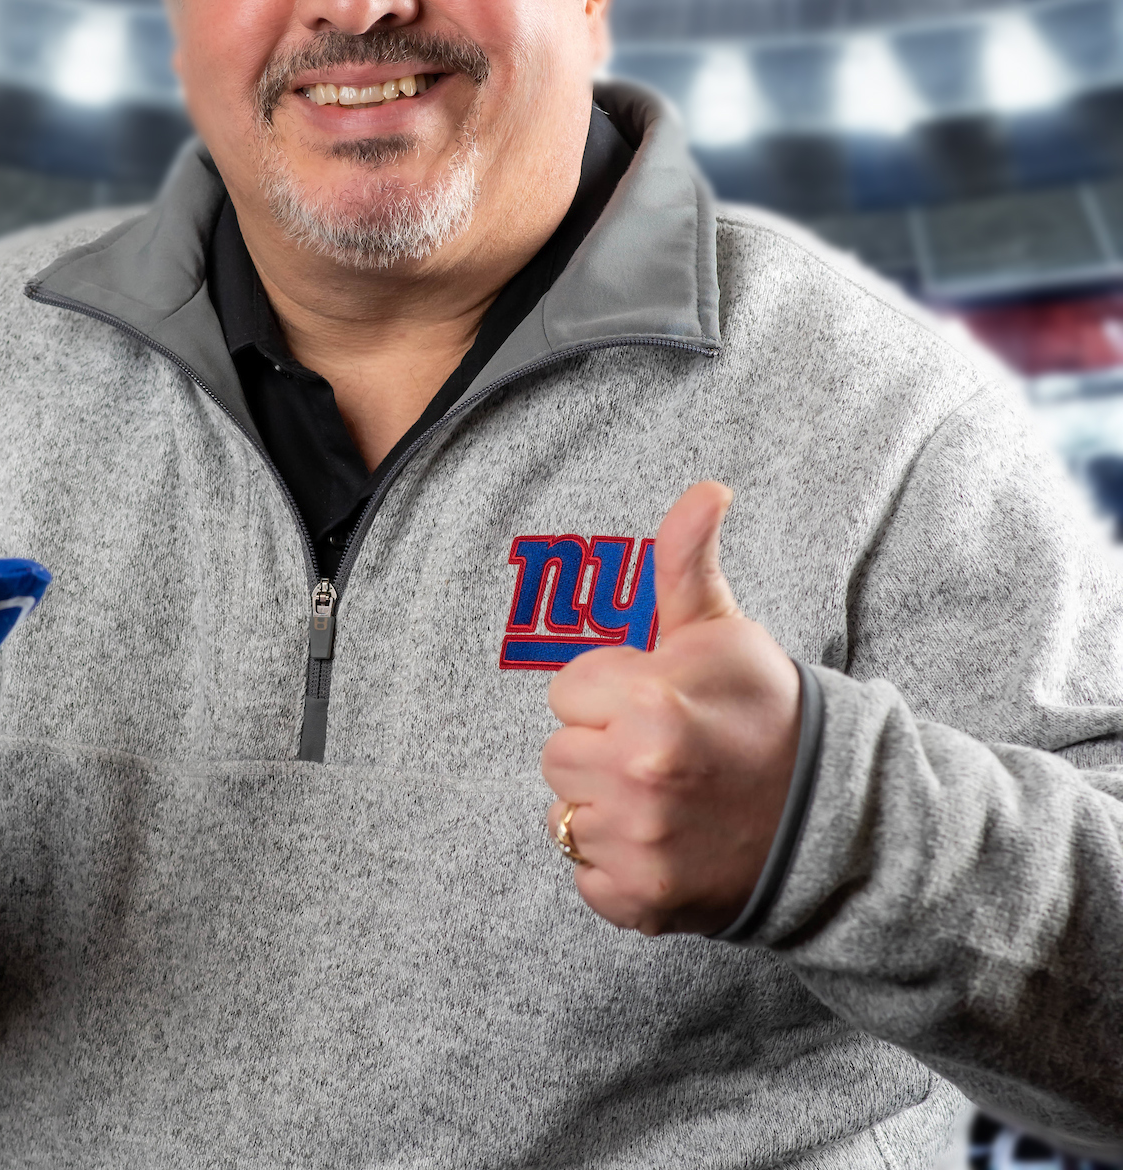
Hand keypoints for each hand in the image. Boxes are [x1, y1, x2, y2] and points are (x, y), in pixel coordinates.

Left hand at [540, 481, 800, 935]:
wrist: (833, 823)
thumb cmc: (766, 717)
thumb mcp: (725, 634)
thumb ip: (687, 562)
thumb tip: (705, 489)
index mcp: (649, 702)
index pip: (566, 691)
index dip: (609, 693)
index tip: (657, 703)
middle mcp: (636, 775)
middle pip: (557, 753)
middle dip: (600, 746)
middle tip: (665, 752)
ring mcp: (638, 845)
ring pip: (564, 815)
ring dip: (605, 807)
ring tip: (668, 798)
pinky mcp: (639, 901)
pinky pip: (586, 875)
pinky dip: (618, 866)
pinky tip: (668, 844)